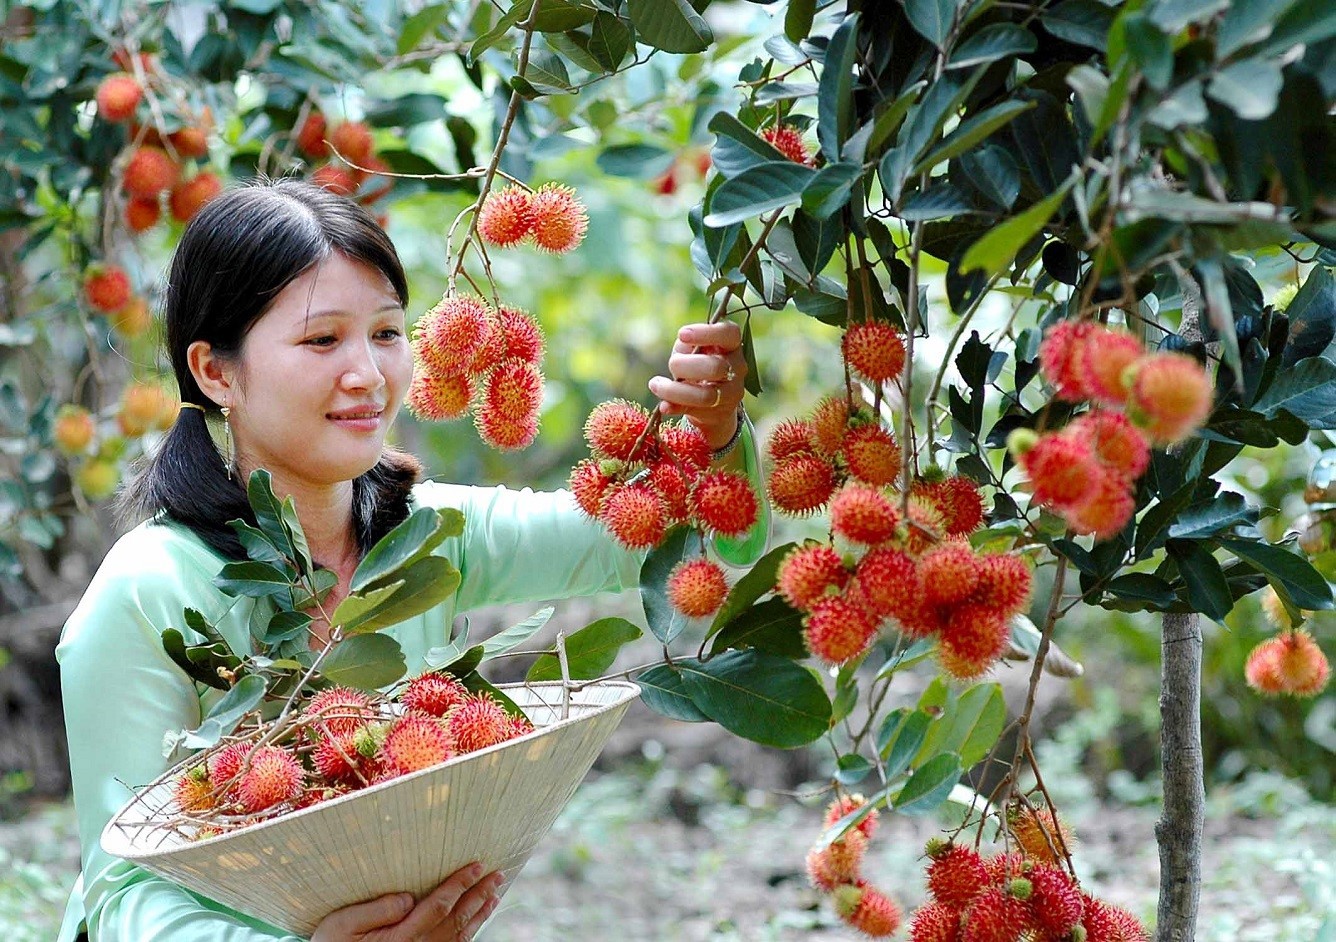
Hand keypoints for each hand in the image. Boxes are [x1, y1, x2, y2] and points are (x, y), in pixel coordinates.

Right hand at [310, 862, 502, 941]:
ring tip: (493, 895)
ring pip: (460, 935)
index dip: (461, 883)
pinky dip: (468, 932)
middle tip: (497, 875)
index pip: (440, 905)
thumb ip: (375, 910)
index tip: (477, 865)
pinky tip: (474, 921)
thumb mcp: (342, 924)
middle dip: (479, 895)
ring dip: (479, 914)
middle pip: (457, 919)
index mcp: (402, 937)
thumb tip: (407, 897)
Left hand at [648, 322, 746, 450]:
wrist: (713, 398)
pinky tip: (664, 405)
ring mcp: (731, 393)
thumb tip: (682, 352)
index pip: (729, 334)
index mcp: (732, 345)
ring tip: (655, 384)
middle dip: (686, 365)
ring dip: (675, 390)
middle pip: (715, 367)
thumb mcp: (694, 348)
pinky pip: (695, 411)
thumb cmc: (699, 363)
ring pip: (705, 395)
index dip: (706, 333)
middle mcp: (737, 368)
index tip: (682, 334)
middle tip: (671, 364)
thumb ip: (688, 345)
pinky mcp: (718, 413)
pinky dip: (676, 407)